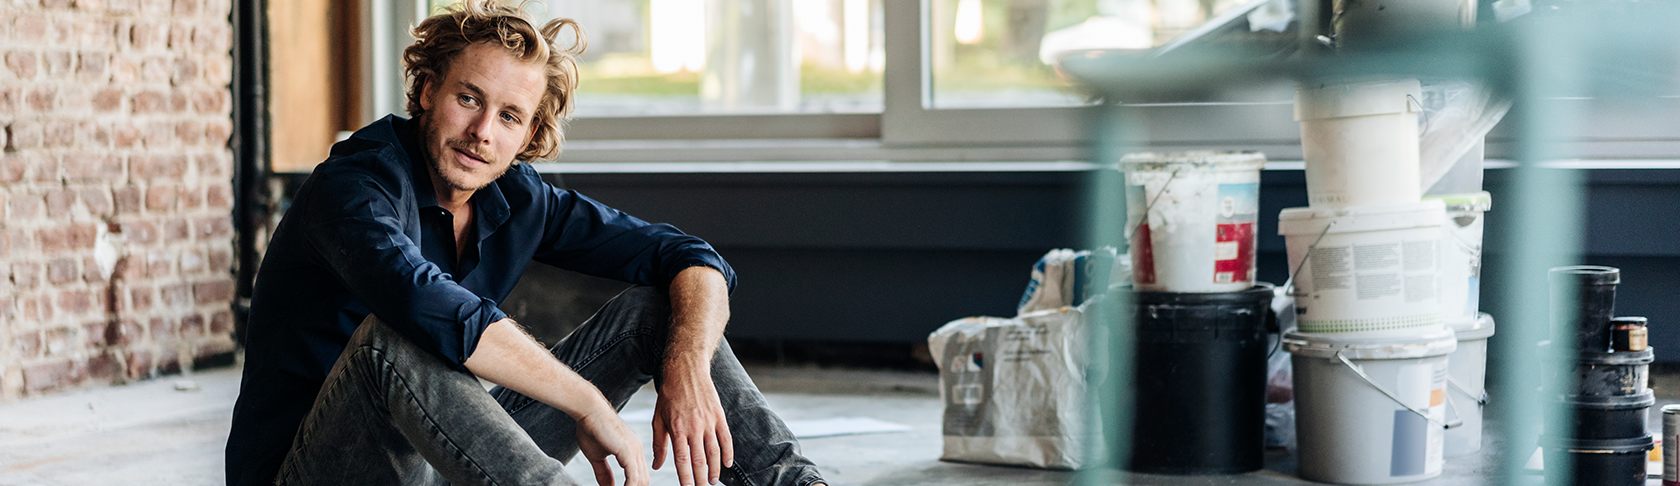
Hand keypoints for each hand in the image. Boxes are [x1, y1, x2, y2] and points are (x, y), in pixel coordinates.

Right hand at [575, 410, 649, 485]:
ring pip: (640, 481)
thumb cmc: (591, 427)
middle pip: (644, 481)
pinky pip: (633, 477)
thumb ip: (604, 473)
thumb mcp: (598, 456)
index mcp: (633, 451)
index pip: (640, 477)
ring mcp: (635, 450)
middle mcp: (637, 451)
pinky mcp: (628, 451)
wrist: (587, 410)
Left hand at [652, 371, 733, 485]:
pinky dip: (728, 452)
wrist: (686, 370)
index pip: (682, 459)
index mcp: (677, 429)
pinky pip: (726, 438)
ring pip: (714, 451)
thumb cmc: (669, 395)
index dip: (685, 476)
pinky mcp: (719, 415)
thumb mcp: (658, 419)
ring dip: (714, 469)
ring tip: (712, 481)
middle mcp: (694, 427)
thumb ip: (659, 444)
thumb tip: (657, 465)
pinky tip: (727, 464)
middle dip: (700, 478)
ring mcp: (708, 421)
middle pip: (699, 459)